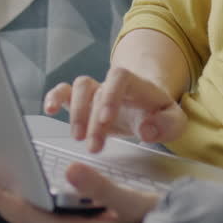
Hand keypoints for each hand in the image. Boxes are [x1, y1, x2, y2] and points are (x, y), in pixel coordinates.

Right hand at [45, 66, 187, 152]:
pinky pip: (64, 92)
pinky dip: (54, 98)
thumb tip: (147, 130)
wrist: (148, 107)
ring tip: (77, 138)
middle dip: (92, 119)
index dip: (111, 94)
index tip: (106, 119)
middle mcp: (113, 85)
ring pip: (78, 88)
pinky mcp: (83, 102)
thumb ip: (167, 125)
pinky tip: (49, 110)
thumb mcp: (174, 121)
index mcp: (137, 85)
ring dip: (75, 113)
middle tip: (93, 146)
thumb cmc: (159, 115)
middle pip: (96, 90)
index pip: (121, 77)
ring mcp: (97, 91)